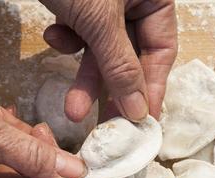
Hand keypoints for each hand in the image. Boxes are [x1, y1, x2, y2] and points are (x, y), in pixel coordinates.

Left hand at [40, 0, 177, 121]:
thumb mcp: (98, 20)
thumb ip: (119, 65)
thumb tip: (138, 110)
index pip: (162, 50)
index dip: (152, 89)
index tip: (141, 123)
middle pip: (131, 56)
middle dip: (111, 89)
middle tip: (105, 126)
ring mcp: (107, 2)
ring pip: (101, 49)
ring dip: (84, 76)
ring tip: (71, 108)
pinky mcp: (80, 2)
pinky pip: (80, 32)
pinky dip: (67, 40)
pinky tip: (52, 36)